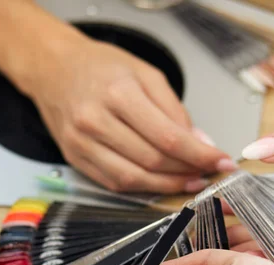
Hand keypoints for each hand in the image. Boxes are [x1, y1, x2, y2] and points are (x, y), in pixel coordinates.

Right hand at [28, 35, 234, 193]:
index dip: (199, 155)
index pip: (168, 136)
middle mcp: (97, 120)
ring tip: (187, 181)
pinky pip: (113, 184)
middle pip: (153, 160)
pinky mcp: (75, 159)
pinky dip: (141, 188)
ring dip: (166, 186)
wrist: (53, 69)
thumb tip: (199, 143)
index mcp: (119, 93)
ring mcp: (82, 143)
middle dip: (186, 171)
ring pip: (133, 178)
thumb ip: (174, 110)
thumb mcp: (145, 73)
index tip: (220, 162)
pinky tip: (158, 183)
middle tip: (206, 173)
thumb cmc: (99, 67)